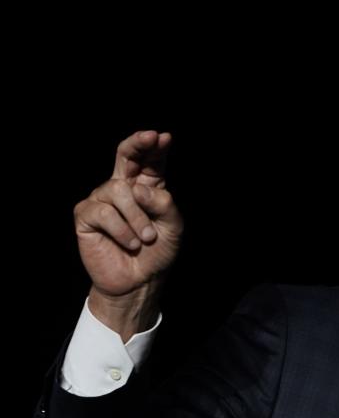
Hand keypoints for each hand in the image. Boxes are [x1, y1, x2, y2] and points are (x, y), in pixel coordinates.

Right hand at [74, 130, 182, 338]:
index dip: (154, 146)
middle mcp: (122, 187)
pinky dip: (122, 230)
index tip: (163, 137)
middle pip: (125, 156)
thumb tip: (138, 189)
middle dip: (137, 143)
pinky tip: (131, 243)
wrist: (139, 280)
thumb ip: (164, 204)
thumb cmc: (158, 253)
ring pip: (120, 191)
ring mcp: (101, 199)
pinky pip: (105, 212)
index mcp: (147, 187)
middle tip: (150, 137)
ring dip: (138, 218)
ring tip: (146, 239)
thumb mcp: (173, 228)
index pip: (150, 161)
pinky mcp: (86, 215)